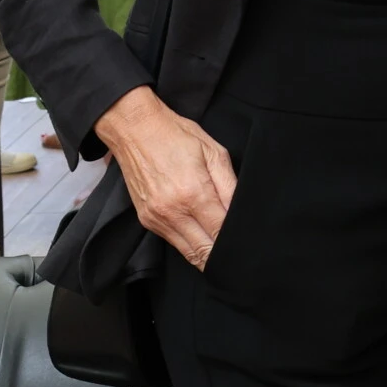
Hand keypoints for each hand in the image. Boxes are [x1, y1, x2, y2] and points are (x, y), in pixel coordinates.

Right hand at [95, 86, 238, 268]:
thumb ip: (230, 186)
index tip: (250, 244)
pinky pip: (173, 242)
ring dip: (206, 256)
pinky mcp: (146, 220)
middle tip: (241, 256)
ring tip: (226, 254)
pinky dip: (190, 245)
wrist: (136, 130)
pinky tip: (204, 239)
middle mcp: (172, 212)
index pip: (221, 233)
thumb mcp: (215, 154)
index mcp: (194, 194)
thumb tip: (241, 212)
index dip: (238, 241)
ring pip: (187, 252)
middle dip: (224, 256)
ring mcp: (156, 218)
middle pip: (204, 251)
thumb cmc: (177, 137)